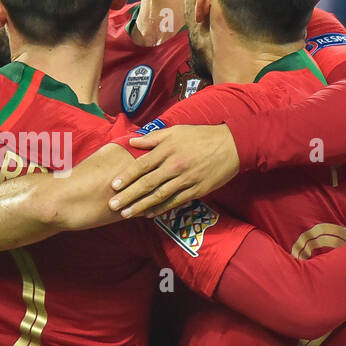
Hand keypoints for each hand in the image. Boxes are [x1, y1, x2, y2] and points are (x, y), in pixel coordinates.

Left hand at [108, 124, 240, 217]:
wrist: (233, 145)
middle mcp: (174, 166)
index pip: (142, 165)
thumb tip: (132, 141)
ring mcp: (186, 180)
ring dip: (141, 206)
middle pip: (147, 184)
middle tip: (112, 205)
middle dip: (128, 196)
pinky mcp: (196, 190)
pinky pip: (175, 202)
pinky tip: (149, 214)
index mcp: (168, 150)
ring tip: (126, 214)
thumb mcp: (177, 131)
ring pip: (159, 196)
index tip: (114, 186)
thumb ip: (153, 138)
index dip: (127, 176)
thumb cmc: (202, 136)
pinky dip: (161, 209)